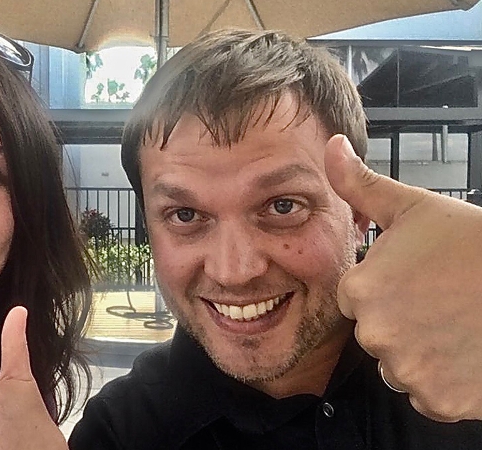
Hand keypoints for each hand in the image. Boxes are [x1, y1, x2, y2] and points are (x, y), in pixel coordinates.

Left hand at [325, 134, 481, 421]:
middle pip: (375, 332)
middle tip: (442, 301)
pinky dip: (443, 380)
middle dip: (401, 320)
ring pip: (398, 365)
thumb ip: (362, 186)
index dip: (387, 287)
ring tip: (456, 324)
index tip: (419, 279)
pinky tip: (465, 351)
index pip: (355, 297)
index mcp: (361, 290)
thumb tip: (330, 148)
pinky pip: (425, 394)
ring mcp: (407, 370)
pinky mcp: (438, 400)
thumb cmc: (476, 246)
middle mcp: (375, 334)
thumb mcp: (415, 208)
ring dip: (420, 351)